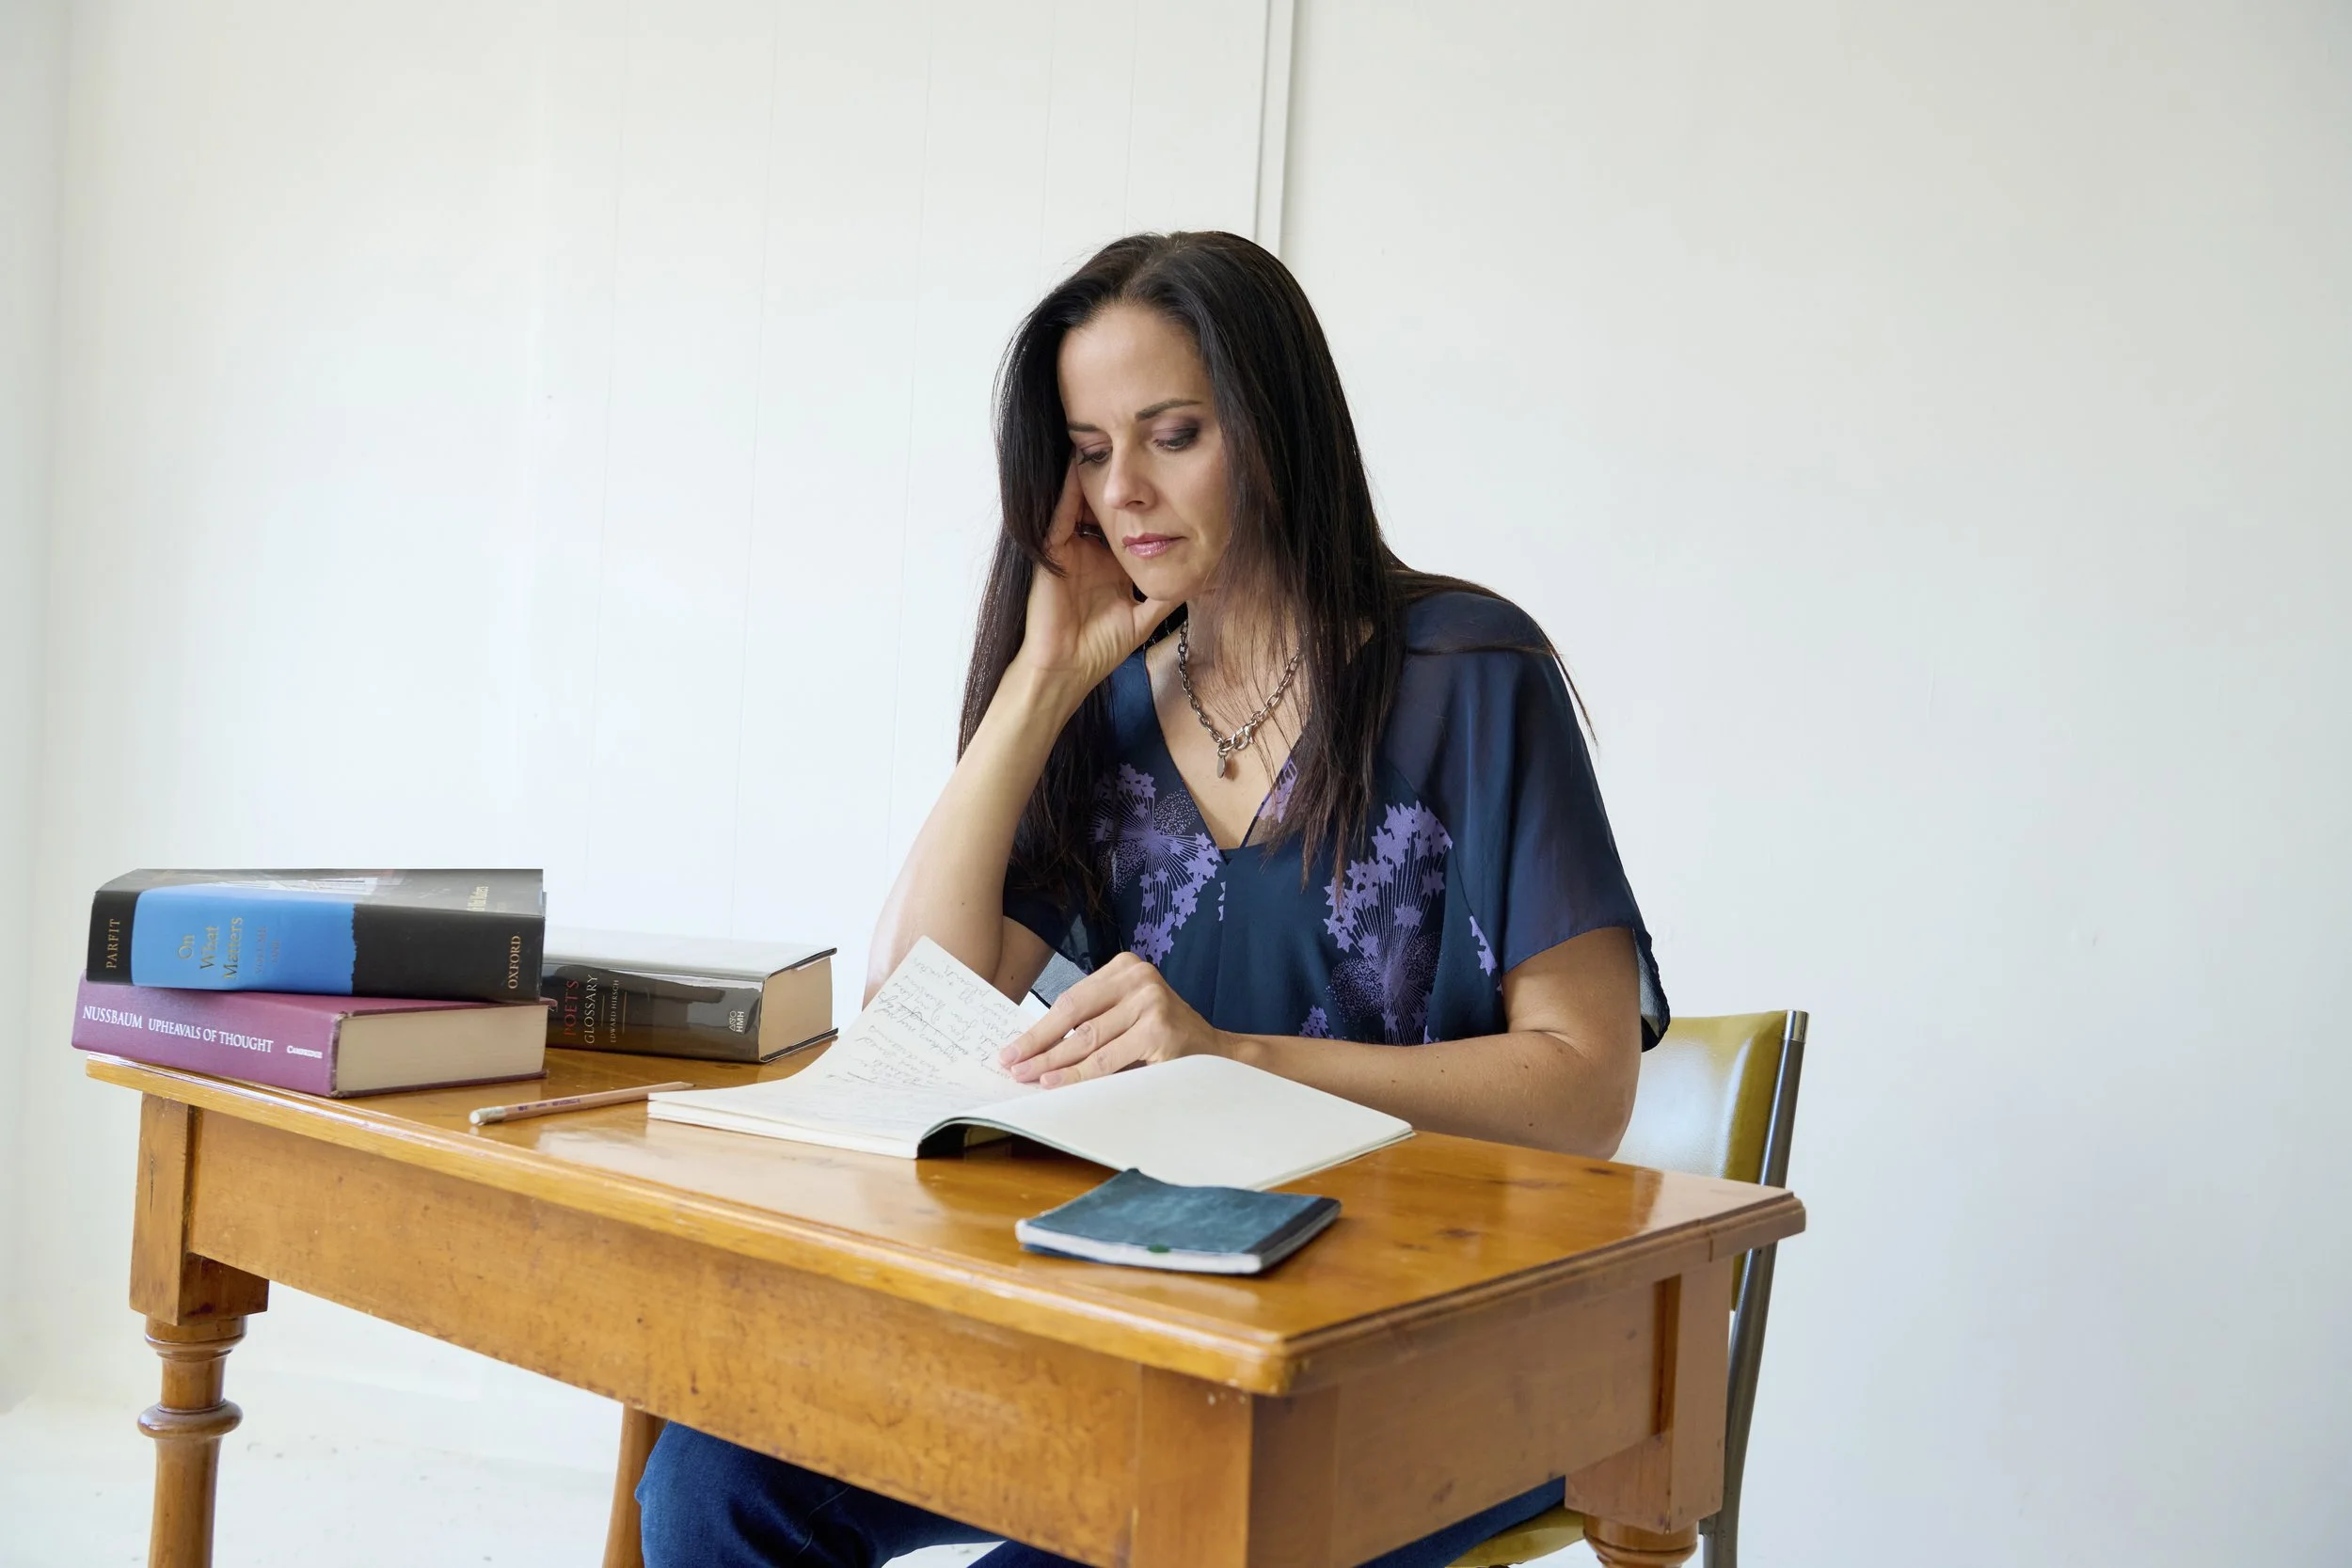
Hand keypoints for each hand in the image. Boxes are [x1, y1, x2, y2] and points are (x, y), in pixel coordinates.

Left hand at [998, 952, 1228, 1085]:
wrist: (1218, 1055)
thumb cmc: (1165, 1039)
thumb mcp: (1127, 1018)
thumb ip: (1092, 1024)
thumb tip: (1035, 1049)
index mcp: (1125, 967)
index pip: (1071, 1000)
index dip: (1039, 1027)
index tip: (1012, 1048)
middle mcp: (1139, 977)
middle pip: (1074, 1015)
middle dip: (1039, 1044)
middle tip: (1011, 1064)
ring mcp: (1151, 1001)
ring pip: (1087, 1040)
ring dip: (1052, 1063)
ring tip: (1027, 1077)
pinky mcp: (1159, 1030)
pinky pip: (1107, 1059)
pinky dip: (1079, 1074)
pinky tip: (1057, 1082)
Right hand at [1012, 463, 1176, 703]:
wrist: (1066, 670)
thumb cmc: (1098, 650)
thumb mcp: (1143, 617)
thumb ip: (1165, 596)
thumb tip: (1201, 582)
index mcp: (1108, 564)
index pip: (1128, 524)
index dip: (1145, 502)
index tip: (1165, 476)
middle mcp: (1088, 551)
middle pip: (1105, 507)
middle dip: (1121, 480)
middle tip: (1138, 444)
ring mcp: (1068, 548)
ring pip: (1082, 503)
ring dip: (1096, 476)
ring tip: (1109, 441)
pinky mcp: (1050, 550)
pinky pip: (1059, 513)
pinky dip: (1068, 489)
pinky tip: (1079, 463)